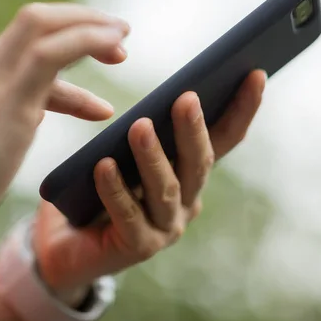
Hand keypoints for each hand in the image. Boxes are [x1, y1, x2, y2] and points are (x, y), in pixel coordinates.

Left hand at [33, 70, 265, 305]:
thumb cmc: (95, 188)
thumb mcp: (121, 152)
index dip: (241, 110)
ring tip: (139, 127)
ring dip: (153, 157)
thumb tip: (149, 101)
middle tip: (186, 98)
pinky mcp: (139, 247)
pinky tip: (103, 166)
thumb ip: (140, 133)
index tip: (255, 74)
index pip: (223, 140)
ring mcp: (166, 227)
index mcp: (189, 174)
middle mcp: (186, 201)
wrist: (64, 241)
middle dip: (194, 130)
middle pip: (198, 163)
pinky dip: (116, 190)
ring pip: (166, 189)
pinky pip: (128, 215)